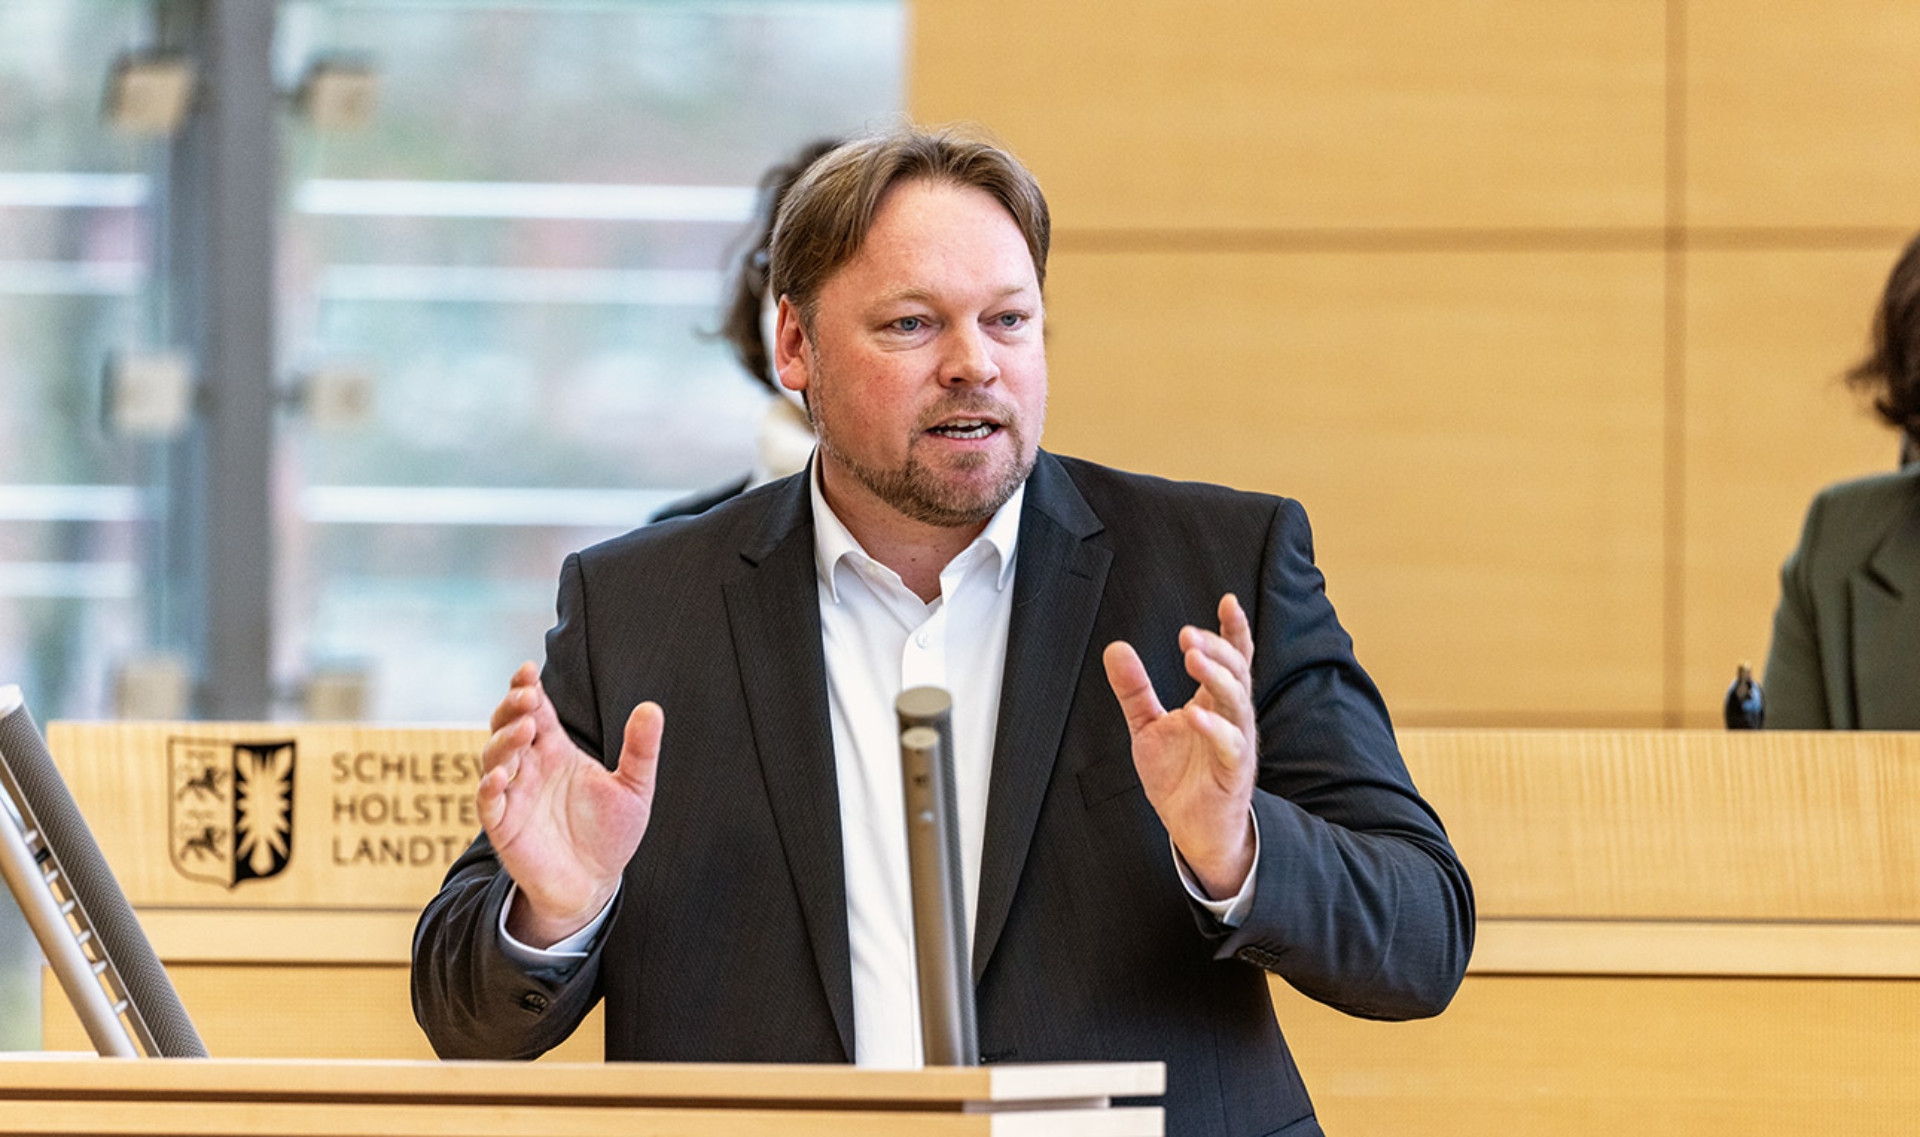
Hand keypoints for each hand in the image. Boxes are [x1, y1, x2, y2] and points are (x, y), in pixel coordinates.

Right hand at [478, 661, 661, 947]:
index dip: (527, 689)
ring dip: (504, 741)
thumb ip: (640, 749)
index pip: (535, 710)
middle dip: (511, 708)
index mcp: (556, 750)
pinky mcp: (503, 825)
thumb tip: (652, 707)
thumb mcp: (635, 788)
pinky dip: (489, 787)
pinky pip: (487, 802)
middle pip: (507, 726)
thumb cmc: (610, 832)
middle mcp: (530, 766)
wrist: (595, 883)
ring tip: (524, 730)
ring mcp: (513, 794)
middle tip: (526, 696)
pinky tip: (501, 776)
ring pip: (494, 757)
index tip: (528, 671)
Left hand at [1103, 594, 1257, 898]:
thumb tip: (1116, 648)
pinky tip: (1195, 714)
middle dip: (1215, 649)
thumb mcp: (1148, 726)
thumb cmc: (1180, 776)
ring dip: (1217, 677)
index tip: (1227, 602)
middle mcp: (1231, 717)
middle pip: (1235, 672)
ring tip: (1193, 659)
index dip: (1232, 630)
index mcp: (1214, 703)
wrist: (1193, 828)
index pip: (1232, 658)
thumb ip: (1135, 690)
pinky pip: (1229, 745)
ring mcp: (1236, 743)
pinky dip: (1214, 728)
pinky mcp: (1232, 771)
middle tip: (1187, 635)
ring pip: (1237, 702)